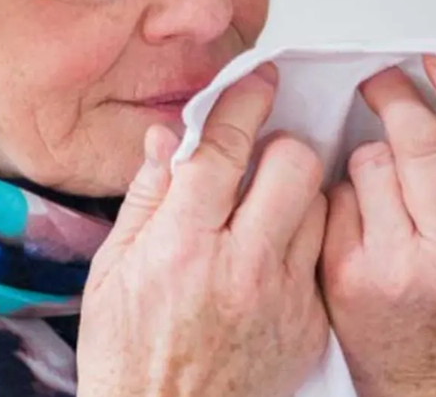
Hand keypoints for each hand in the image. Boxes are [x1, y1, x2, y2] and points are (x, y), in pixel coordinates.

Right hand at [77, 65, 328, 396]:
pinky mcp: (309, 324)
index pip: (223, 149)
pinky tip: (276, 255)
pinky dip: (303, 242)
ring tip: (269, 206)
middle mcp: (241, 266)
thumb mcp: (113, 271)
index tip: (258, 80)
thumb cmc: (129, 355)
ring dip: (297, 192)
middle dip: (280, 144)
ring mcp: (283, 298)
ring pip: (318, 206)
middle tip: (262, 155)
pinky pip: (322, 257)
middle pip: (292, 165)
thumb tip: (163, 140)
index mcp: (182, 245)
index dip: (244, 102)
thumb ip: (145, 198)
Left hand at [321, 56, 435, 396]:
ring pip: (370, 162)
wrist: (423, 378)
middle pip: (418, 142)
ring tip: (379, 180)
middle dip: (393, 96)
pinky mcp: (345, 274)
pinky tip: (356, 215)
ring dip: (370, 155)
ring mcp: (397, 267)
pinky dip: (343, 193)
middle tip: (379, 81)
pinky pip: (335, 197)